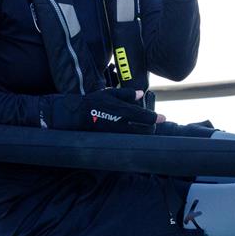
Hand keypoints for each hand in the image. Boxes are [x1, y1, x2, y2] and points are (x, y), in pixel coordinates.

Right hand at [41, 88, 157, 133]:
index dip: (155, 118)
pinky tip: (132, 136)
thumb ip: (126, 94)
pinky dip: (132, 139)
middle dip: (151, 129)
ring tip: (144, 130)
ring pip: (136, 138)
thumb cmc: (91, 103)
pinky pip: (125, 142)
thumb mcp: (109, 94)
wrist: (71, 116)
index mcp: (122, 110)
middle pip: (144, 131)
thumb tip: (140, 94)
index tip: (162, 118)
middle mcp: (120, 124)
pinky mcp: (109, 141)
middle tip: (153, 126)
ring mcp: (115, 134)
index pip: (144, 117)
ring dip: (142, 135)